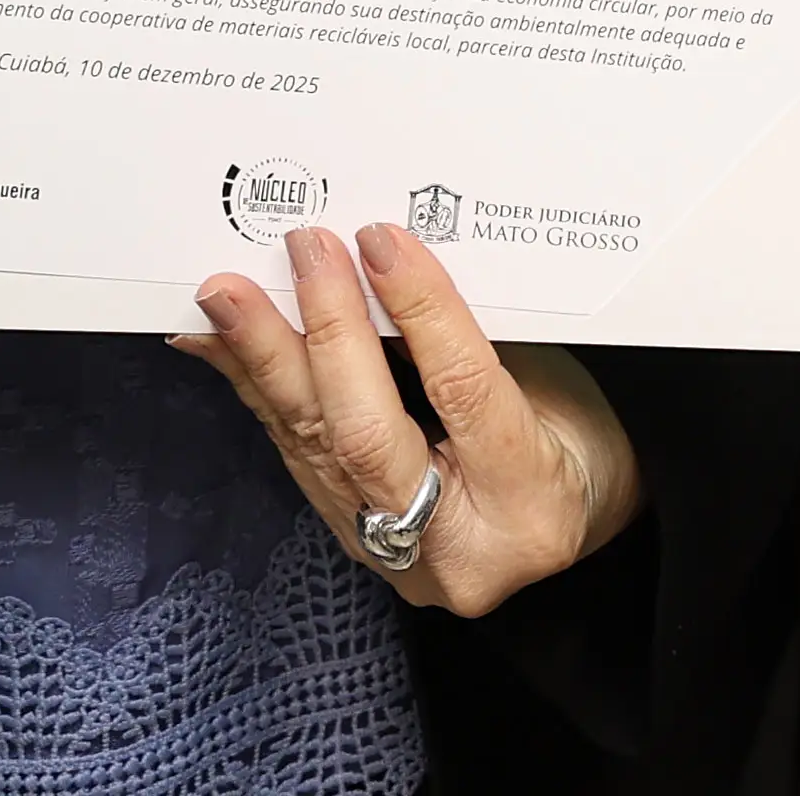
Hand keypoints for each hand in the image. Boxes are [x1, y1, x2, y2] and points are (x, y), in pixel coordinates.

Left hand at [186, 222, 639, 616]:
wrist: (570, 528)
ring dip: (265, 360)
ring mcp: (396, 559)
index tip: (382, 241)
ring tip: (226, 297)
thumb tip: (386, 262)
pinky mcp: (353, 541)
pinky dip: (261, 391)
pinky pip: (300, 457)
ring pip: (317, 449)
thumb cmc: (578, 442)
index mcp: (529, 503)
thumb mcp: (558, 386)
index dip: (420, 310)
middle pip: (367, 436)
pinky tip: (221, 346)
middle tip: (301, 251)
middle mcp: (456, 549)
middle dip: (326, 332)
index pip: (462, 394)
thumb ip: (477, 340)